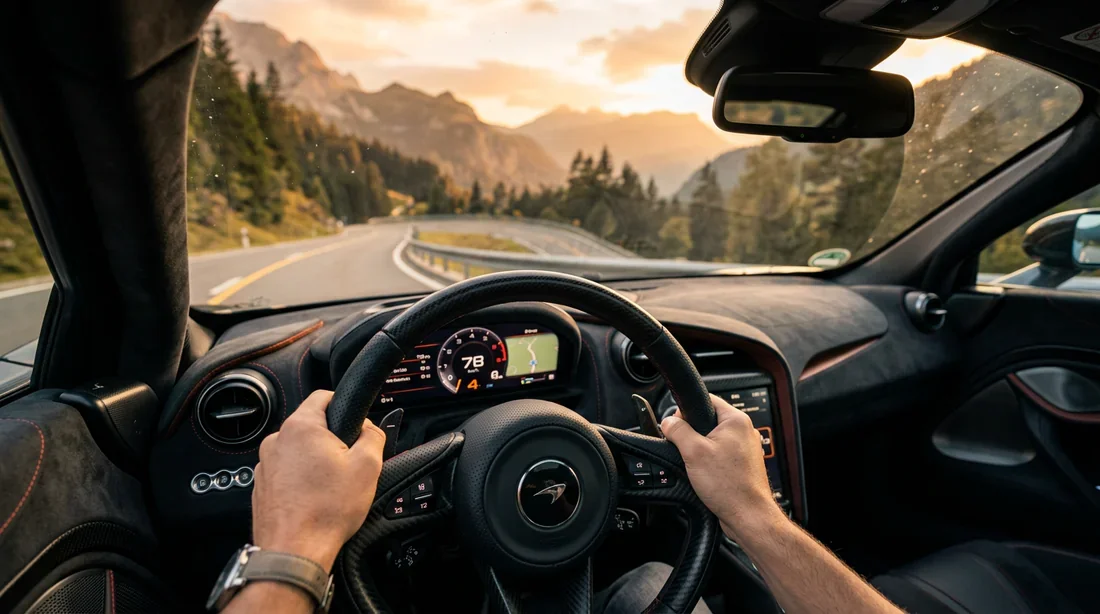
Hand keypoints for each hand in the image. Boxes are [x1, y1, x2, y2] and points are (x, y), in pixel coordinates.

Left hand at [251, 390, 385, 571]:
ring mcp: (265, 464)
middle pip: (311, 426)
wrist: (294, 551)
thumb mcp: (368, 466)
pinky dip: (301, 480)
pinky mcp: (261, 486)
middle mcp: (276, 441)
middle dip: (332, 440)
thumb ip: (374, 436)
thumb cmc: (326, 511)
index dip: (344, 405)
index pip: (323, 396)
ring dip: (315, 462)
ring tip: (331, 487)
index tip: (355, 422)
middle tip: (348, 463)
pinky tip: (315, 499)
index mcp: (301, 427)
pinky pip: (287, 472)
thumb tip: (371, 429)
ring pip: (298, 451)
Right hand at [661, 394, 782, 540]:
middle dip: (692, 434)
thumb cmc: (730, 486)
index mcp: (736, 420)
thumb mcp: (693, 452)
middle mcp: (744, 432)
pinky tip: (706, 475)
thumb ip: (678, 431)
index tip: (676, 423)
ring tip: (697, 465)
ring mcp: (744, 449)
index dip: (686, 410)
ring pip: (713, 440)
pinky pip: (719, 456)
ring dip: (700, 451)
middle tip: (685, 449)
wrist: (748, 515)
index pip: (706, 399)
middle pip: (708, 421)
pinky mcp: (742, 465)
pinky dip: (709, 462)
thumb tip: (668, 422)